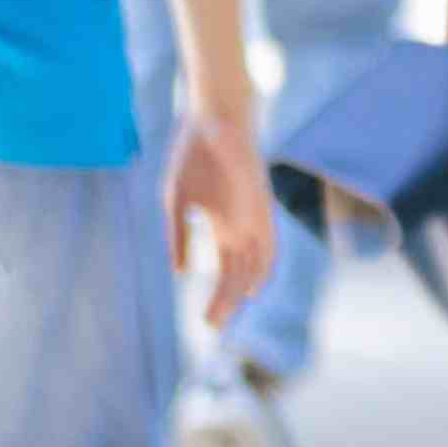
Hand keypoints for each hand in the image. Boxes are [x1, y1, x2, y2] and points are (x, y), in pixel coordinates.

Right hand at [168, 107, 278, 324]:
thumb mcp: (177, 201)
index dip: (219, 296)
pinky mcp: (260, 201)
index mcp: (223, 226)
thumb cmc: (194, 156)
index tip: (207, 320)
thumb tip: (180, 272)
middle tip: (213, 328)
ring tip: (227, 314)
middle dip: (227, 301)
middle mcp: (242, 225)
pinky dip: (264, 263)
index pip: (225, 270)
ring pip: (254, 262)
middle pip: (239, 273)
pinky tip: (256, 284)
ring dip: (242, 290)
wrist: (214, 118)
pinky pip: (269, 237)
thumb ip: (179, 235)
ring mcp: (253, 215)